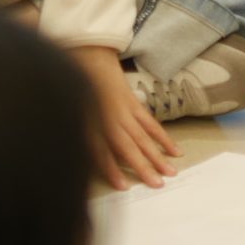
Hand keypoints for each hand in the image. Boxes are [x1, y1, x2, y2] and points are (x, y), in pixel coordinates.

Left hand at [70, 44, 180, 189]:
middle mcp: (110, 118)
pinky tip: (174, 151)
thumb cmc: (76, 89)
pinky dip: (163, 137)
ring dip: (158, 156)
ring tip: (171, 172)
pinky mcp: (134, 104)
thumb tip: (83, 163)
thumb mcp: (70, 113)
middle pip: (128, 146)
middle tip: (158, 184)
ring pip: (143, 136)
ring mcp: (124, 111)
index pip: (102, 151)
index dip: (112, 169)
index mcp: (91, 123)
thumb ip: (80, 137)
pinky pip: (151, 124)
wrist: (87, 57)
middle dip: (143, 166)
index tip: (123, 186)